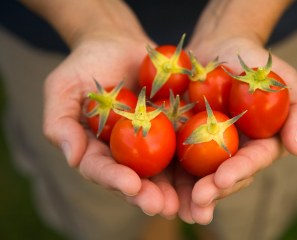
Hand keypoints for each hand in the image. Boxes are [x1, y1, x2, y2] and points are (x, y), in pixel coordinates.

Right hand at [42, 33, 178, 217]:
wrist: (118, 43)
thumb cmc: (86, 64)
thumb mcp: (63, 87)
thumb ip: (60, 123)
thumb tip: (72, 157)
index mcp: (96, 149)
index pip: (101, 169)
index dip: (114, 179)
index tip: (131, 185)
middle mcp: (124, 153)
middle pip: (135, 179)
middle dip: (149, 195)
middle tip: (163, 207)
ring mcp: (150, 143)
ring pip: (163, 172)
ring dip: (176, 191)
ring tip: (190, 204)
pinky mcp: (172, 129)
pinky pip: (184, 146)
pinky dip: (195, 162)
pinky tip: (210, 175)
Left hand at [173, 36, 296, 224]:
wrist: (218, 47)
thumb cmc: (254, 61)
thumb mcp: (282, 78)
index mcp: (259, 142)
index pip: (252, 160)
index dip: (239, 171)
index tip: (222, 179)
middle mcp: (233, 150)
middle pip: (224, 176)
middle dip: (211, 191)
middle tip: (196, 201)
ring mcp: (208, 147)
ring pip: (198, 175)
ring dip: (186, 193)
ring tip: (173, 207)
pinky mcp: (184, 139)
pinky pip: (174, 155)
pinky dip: (165, 172)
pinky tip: (151, 183)